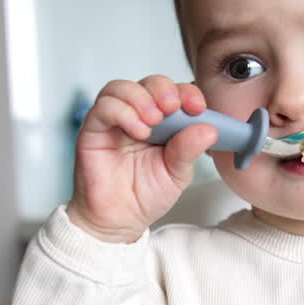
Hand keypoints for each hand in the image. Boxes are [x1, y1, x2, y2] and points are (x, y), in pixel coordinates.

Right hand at [66, 76, 216, 242]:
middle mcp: (138, 116)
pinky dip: (123, 112)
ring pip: (122, 88)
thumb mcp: (177, 173)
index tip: (198, 107)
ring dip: (141, 98)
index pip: (175, 93)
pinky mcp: (94, 129)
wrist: (119, 220)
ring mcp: (114, 121)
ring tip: (153, 122)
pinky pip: (104, 106)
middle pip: (149, 83)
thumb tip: (210, 128)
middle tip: (173, 107)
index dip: (187, 93)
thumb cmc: (145, 195)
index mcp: (163, 123)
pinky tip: (138, 131)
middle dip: (164, 90)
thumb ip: (189, 150)